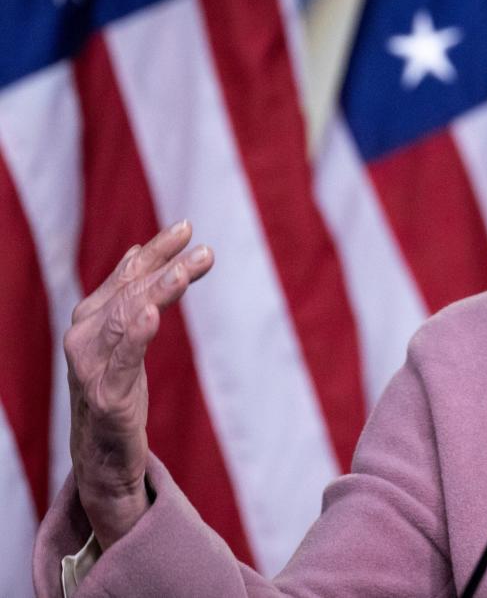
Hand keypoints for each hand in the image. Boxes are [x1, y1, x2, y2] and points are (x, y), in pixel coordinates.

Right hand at [64, 220, 213, 549]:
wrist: (101, 457)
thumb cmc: (115, 392)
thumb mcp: (125, 340)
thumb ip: (130, 297)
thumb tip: (143, 251)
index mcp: (90, 320)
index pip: (126, 275)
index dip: (156, 251)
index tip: (187, 228)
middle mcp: (83, 338)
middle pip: (130, 292)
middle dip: (168, 267)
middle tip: (205, 250)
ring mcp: (91, 368)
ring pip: (128, 319)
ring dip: (159, 291)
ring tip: (187, 271)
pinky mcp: (104, 398)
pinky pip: (122, 361)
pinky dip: (136, 335)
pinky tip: (153, 314)